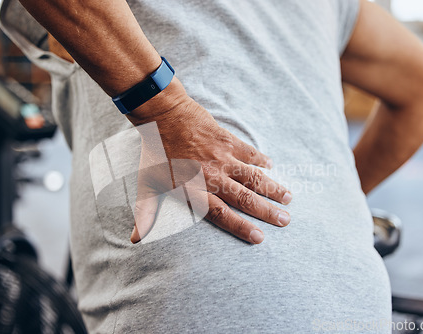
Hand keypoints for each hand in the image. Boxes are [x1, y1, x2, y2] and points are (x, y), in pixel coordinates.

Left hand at [128, 79, 291, 243]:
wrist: (162, 114)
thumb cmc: (153, 151)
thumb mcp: (146, 184)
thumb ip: (145, 214)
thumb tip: (134, 240)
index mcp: (194, 189)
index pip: (222, 214)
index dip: (241, 227)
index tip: (259, 238)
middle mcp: (211, 176)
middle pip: (244, 198)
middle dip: (267, 211)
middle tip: (285, 221)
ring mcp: (222, 157)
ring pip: (253, 177)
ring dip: (272, 188)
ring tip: (289, 197)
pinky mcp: (227, 140)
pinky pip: (250, 153)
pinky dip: (262, 160)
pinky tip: (272, 167)